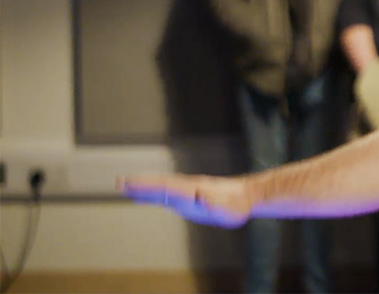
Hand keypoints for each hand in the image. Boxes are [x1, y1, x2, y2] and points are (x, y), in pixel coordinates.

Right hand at [117, 173, 252, 228]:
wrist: (248, 195)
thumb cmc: (238, 204)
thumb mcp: (229, 207)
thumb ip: (214, 202)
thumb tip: (201, 197)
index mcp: (194, 189)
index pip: (167, 187)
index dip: (149, 186)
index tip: (132, 184)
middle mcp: (188, 187)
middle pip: (160, 184)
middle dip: (140, 184)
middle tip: (119, 182)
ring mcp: (188, 191)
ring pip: (162, 187)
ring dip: (143, 187)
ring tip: (123, 186)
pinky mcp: (190, 197)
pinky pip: (167, 194)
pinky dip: (153, 194)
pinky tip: (143, 197)